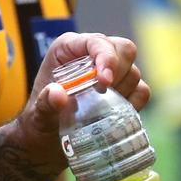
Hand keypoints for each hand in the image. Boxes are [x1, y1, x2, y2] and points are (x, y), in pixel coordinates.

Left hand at [18, 32, 149, 157]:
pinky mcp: (123, 89)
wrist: (49, 139)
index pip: (96, 41)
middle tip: (104, 95)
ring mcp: (110, 71)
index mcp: (68, 48)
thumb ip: (45, 103)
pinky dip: (135, 103)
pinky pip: (142, 90)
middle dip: (119, 73)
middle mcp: (91, 53)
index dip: (105, 58)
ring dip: (123, 91)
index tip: (105, 82)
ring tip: (101, 108)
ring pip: (134, 71)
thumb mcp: (38, 114)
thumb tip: (58, 94)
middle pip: (124, 49)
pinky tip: (118, 114)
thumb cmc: (40, 120)